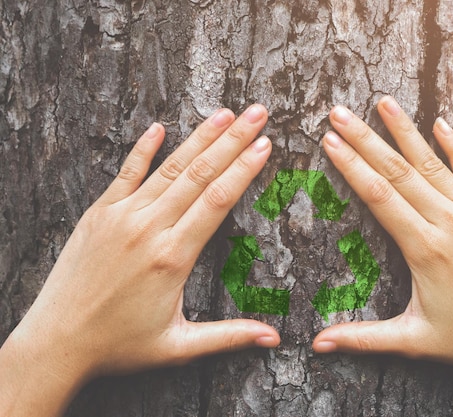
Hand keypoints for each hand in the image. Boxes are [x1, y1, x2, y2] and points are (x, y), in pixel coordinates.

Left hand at [0, 105, 279, 416]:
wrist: (57, 342)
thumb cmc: (118, 346)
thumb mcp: (179, 346)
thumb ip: (229, 336)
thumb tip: (273, 339)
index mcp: (173, 257)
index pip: (219, 200)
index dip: (245, 169)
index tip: (265, 145)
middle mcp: (149, 228)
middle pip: (200, 174)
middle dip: (233, 140)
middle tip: (256, 114)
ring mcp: (121, 216)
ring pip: (169, 168)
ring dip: (199, 138)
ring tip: (224, 114)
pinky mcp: (99, 214)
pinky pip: (125, 173)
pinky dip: (143, 148)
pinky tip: (159, 127)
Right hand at [313, 96, 452, 416]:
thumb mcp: (412, 340)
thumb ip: (362, 338)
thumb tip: (316, 346)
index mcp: (425, 250)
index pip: (379, 196)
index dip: (351, 166)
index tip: (330, 142)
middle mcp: (450, 223)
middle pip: (398, 172)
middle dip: (364, 140)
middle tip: (339, 113)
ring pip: (434, 164)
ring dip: (405, 131)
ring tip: (383, 102)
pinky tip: (440, 123)